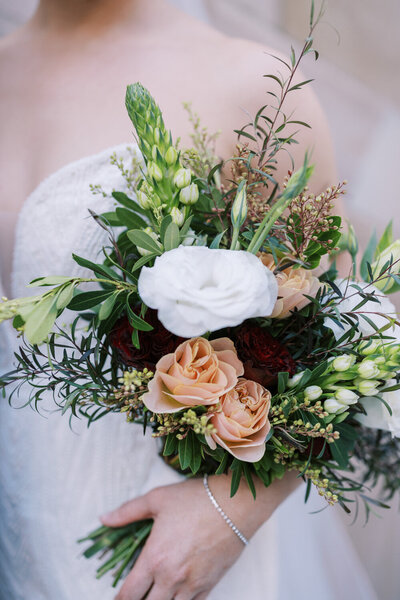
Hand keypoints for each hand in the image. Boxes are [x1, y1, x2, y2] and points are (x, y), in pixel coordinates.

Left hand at [101, 472, 299, 599]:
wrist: (236, 505)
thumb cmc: (196, 499)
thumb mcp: (157, 499)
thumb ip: (127, 511)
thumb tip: (104, 519)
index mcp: (154, 558)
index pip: (128, 594)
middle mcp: (171, 578)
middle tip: (134, 596)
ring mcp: (192, 585)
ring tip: (154, 596)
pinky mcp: (210, 585)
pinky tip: (176, 597)